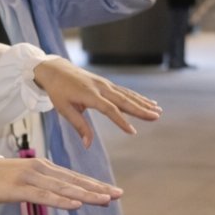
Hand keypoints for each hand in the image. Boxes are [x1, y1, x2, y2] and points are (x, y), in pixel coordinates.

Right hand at [0, 156, 121, 208]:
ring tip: (105, 200)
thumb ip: (45, 185)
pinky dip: (62, 201)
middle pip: (75, 181)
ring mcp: (32, 178)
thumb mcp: (27, 179)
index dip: (94, 185)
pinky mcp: (21, 189)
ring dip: (86, 195)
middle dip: (98, 188)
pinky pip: (45, 196)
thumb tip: (63, 195)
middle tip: (118, 194)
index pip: (75, 177)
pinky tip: (76, 205)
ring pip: (64, 188)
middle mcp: (43, 169)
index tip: (113, 191)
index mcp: (45, 167)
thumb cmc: (1, 179)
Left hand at [30, 60, 162, 145]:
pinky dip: (137, 97)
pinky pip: (125, 92)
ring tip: (158, 111)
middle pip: (124, 100)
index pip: (109, 109)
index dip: (121, 121)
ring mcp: (106, 84)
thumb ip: (79, 126)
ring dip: (143, 103)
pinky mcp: (107, 84)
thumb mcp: (64, 110)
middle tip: (156, 116)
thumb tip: (88, 145)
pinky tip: (148, 102)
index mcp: (89, 95)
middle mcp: (101, 88)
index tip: (133, 132)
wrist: (57, 70)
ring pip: (127, 95)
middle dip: (141, 109)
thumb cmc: (59, 92)